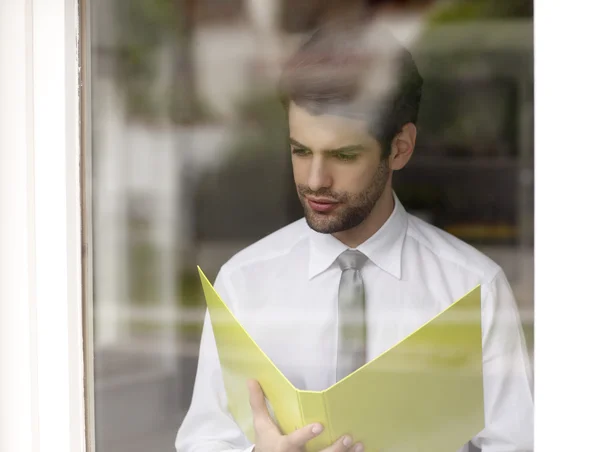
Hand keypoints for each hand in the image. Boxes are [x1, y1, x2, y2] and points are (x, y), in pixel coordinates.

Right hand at [248, 379, 363, 451]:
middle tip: (347, 437)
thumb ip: (258, 403)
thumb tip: (252, 380)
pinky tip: (358, 450)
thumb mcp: (261, 426)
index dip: (307, 435)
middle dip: (334, 449)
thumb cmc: (267, 443)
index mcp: (283, 447)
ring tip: (358, 445)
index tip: (320, 425)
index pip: (294, 441)